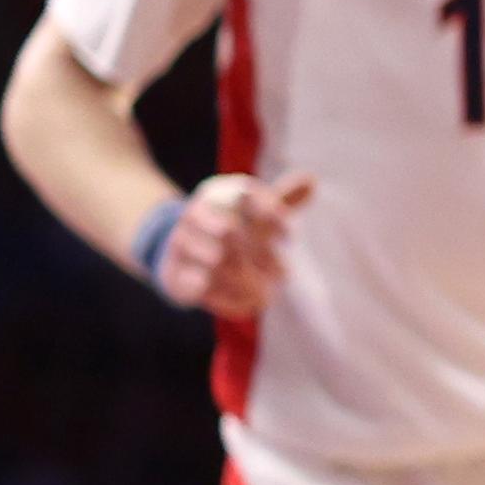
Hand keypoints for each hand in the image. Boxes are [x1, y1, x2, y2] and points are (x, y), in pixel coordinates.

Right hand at [161, 170, 311, 316]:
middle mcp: (194, 214)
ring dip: (248, 280)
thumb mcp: (254, 211)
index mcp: (217, 193)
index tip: (291, 237)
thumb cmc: (231, 227)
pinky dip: (228, 298)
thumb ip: (282, 199)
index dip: (272, 216)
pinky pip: (202, 286)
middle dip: (263, 255)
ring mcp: (180, 243)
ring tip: (268, 294)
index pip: (245, 196)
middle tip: (285, 274)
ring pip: (217, 261)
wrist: (179, 253)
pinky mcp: (173, 273)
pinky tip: (248, 305)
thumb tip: (312, 180)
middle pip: (230, 231)